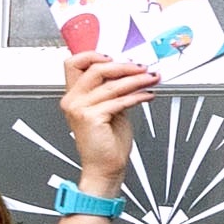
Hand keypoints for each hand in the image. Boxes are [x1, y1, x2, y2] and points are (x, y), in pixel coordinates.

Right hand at [58, 53, 157, 193]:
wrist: (104, 169)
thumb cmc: (106, 143)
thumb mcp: (108, 109)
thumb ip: (112, 91)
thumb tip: (129, 73)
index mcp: (73, 96)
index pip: (75, 63)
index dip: (94, 55)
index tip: (116, 56)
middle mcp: (73, 100)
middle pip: (95, 68)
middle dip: (124, 65)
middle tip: (142, 67)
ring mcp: (80, 108)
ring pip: (112, 84)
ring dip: (136, 80)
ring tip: (150, 79)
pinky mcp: (92, 117)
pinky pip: (119, 100)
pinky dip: (137, 96)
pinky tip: (147, 95)